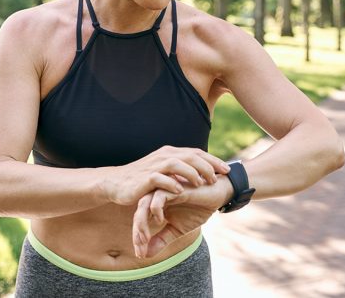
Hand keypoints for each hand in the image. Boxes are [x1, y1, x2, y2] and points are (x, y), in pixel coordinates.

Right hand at [100, 146, 229, 205]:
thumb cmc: (142, 180)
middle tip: (220, 176)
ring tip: (203, 183)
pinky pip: (161, 178)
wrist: (116, 183)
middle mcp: (163, 156)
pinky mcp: (145, 178)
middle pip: (190, 155)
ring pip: (177, 164)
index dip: (213, 160)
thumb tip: (200, 174)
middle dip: (208, 165)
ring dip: (192, 172)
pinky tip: (181, 190)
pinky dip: (172, 183)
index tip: (228, 169)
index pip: (196, 153)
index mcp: (170, 153)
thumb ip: (179, 170)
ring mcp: (154, 166)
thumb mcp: (163, 171)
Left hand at [132, 175, 232, 257]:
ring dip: (142, 222)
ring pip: (144, 203)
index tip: (140, 254)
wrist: (216, 196)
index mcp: (156, 204)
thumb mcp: (177, 229)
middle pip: (138, 212)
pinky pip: (159, 196)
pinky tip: (161, 220)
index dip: (138, 237)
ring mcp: (164, 190)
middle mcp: (157, 196)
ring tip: (145, 238)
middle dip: (138, 231)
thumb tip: (145, 255)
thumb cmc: (196, 209)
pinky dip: (156, 209)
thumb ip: (162, 239)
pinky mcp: (174, 187)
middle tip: (140, 247)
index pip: (140, 219)